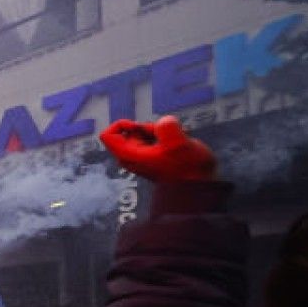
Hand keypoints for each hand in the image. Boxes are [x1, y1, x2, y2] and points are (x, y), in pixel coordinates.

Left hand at [99, 116, 214, 182]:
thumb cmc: (187, 169)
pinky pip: (159, 137)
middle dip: (149, 128)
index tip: (138, 127)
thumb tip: (164, 122)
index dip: (121, 125)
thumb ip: (167, 127)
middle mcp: (133, 156)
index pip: (107, 135)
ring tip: (179, 139)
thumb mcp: (178, 144)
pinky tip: (183, 140)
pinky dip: (169, 135)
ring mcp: (146, 155)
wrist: (200, 184)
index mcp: (129, 156)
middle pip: (131, 130)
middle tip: (165, 137)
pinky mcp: (158, 154)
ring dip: (163, 131)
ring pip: (147, 132)